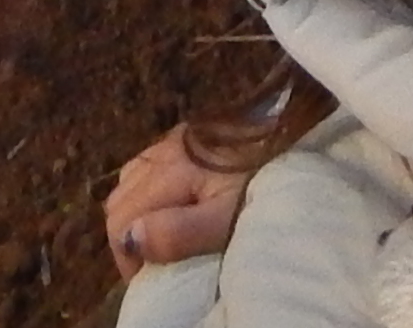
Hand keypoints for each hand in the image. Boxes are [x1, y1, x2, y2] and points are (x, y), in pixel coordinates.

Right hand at [106, 128, 250, 276]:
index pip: (119, 218)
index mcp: (167, 171)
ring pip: (130, 180)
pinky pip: (148, 166)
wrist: (293, 134)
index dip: (125, 256)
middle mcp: (161, 150)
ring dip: (135, 211)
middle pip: (119, 198)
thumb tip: (130, 240)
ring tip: (160, 236)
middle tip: (152, 262)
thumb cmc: (259, 183)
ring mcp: (173, 139)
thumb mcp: (224, 219)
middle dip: (126, 235)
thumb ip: (177, 231)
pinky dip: (148, 192)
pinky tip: (172, 205)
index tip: (147, 278)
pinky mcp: (187, 135)